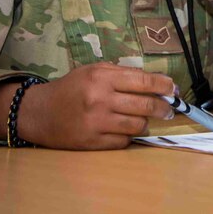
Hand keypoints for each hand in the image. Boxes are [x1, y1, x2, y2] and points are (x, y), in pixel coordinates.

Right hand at [11, 63, 176, 149]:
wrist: (39, 113)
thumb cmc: (70, 88)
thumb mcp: (93, 71)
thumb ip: (122, 73)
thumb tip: (153, 81)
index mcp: (102, 78)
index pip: (143, 81)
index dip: (164, 86)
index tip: (174, 90)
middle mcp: (100, 99)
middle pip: (145, 105)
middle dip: (163, 107)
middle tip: (169, 109)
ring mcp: (96, 123)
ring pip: (137, 125)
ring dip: (146, 123)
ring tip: (145, 119)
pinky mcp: (92, 142)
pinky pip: (123, 142)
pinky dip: (128, 137)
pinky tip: (125, 131)